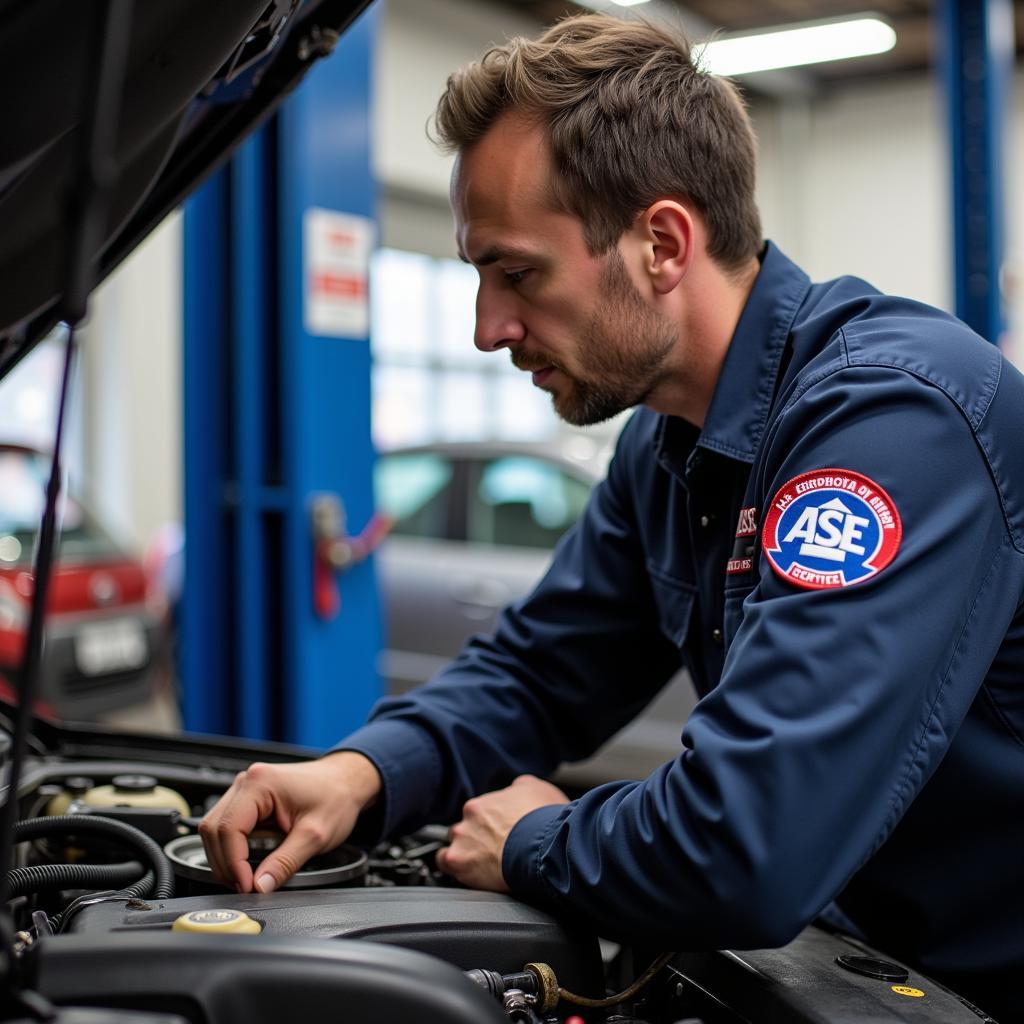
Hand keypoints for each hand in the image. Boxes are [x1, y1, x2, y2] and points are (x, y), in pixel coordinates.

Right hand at [199, 750, 380, 893]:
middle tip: (244, 887)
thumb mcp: (315, 835)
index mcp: (261, 783)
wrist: (347, 781)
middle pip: (213, 829)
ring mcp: (246, 788)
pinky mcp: (248, 798)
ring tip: (244, 879)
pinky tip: (245, 863)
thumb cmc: (336, 797)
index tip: (246, 886)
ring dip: (224, 857)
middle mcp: (247, 781)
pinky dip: (231, 848)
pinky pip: (227, 825)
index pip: (228, 829)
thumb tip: (260, 887)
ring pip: (215, 828)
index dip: (233, 863)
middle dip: (225, 863)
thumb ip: (285, 863)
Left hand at [435, 775, 568, 891]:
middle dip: (476, 840)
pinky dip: (455, 869)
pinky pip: (446, 865)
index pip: (476, 816)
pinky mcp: (459, 863)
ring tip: (483, 866)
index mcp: (480, 806)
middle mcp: (466, 821)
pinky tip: (469, 874)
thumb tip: (515, 790)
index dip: (487, 827)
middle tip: (493, 851)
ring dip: (465, 854)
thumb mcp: (536, 790)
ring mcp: (461, 842)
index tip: (498, 835)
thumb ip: (518, 788)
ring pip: (453, 848)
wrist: (543, 845)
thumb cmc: (542, 820)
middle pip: (463, 832)